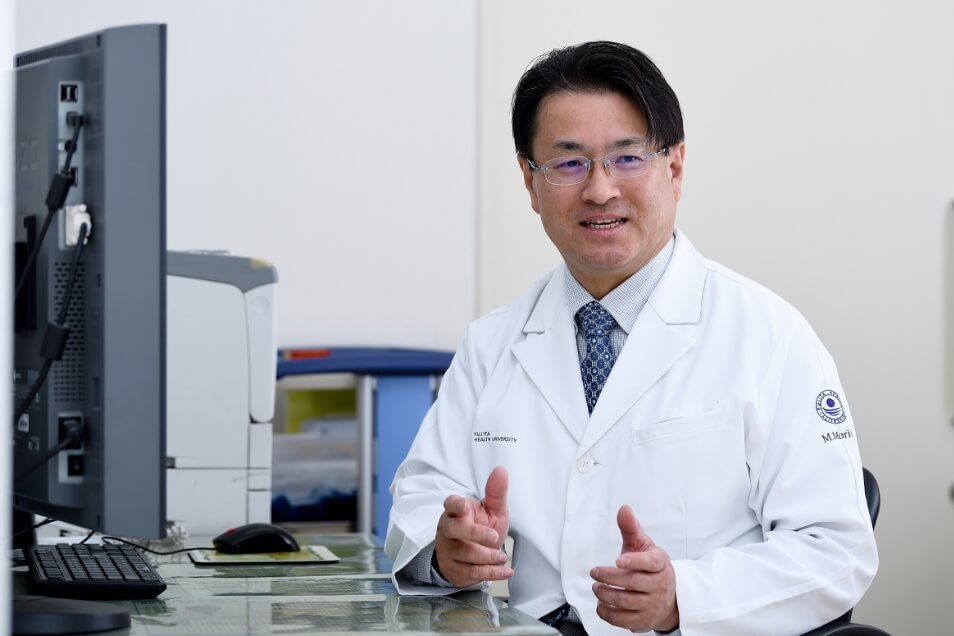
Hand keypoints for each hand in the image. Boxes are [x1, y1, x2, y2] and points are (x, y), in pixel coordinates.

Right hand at [434, 466, 512, 587]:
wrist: (474, 557)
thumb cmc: (482, 527)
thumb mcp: (492, 510)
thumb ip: (496, 493)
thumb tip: (501, 470)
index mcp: (456, 511)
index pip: (450, 504)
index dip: (455, 505)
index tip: (464, 506)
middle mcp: (448, 530)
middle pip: (454, 530)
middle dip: (475, 534)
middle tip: (495, 538)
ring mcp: (449, 550)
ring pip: (465, 554)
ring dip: (488, 557)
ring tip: (502, 556)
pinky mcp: (454, 569)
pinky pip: (471, 573)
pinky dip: (492, 573)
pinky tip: (505, 570)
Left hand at [590, 505, 678, 632]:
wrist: (669, 597)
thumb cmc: (650, 567)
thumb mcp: (643, 545)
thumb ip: (631, 528)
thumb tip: (624, 509)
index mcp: (660, 564)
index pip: (651, 562)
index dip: (634, 561)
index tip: (618, 560)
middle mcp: (659, 585)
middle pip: (633, 582)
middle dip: (609, 577)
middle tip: (595, 573)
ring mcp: (652, 604)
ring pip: (626, 601)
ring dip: (605, 594)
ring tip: (596, 588)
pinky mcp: (643, 620)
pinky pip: (623, 620)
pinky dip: (608, 613)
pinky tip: (601, 604)